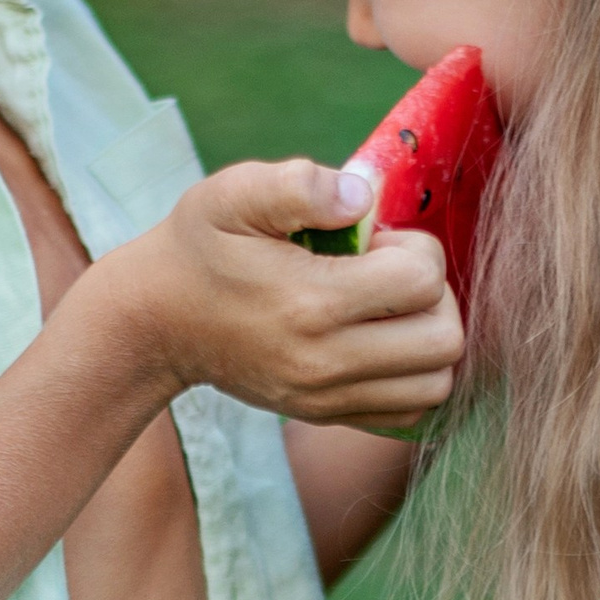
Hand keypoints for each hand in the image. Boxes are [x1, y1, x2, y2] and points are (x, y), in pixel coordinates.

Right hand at [90, 159, 462, 429]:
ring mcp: (328, 397)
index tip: (376, 241)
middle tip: (393, 272)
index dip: (416, 248)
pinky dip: (416, 375)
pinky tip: (385, 338)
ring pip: (437, 383)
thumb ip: (299, 184)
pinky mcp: (327, 414)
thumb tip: (365, 195)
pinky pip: (412, 411)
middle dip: (436, 295)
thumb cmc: (200, 247)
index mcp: (310, 303)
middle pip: (444, 339)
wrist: (154, 323)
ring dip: (431, 337)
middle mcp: (326, 362)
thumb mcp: (232, 195)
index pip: (422, 281)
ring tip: (392, 307)